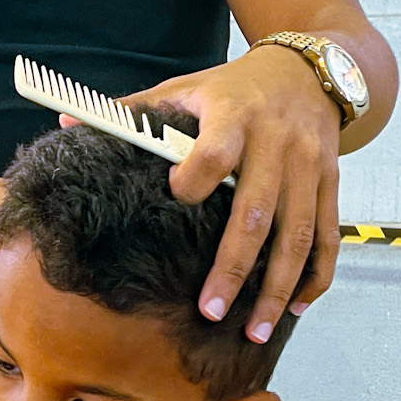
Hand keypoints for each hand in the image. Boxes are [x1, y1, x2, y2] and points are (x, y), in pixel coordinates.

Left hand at [123, 46, 341, 341]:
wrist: (308, 71)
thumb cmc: (234, 87)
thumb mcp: (185, 88)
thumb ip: (134, 111)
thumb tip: (69, 126)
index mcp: (233, 116)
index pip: (213, 153)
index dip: (194, 179)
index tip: (175, 199)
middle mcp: (275, 143)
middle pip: (255, 213)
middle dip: (233, 268)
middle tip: (209, 312)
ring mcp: (308, 166)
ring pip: (297, 235)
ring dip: (276, 287)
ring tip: (254, 329)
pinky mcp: (330, 183)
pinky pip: (327, 236)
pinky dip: (315, 275)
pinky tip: (296, 307)